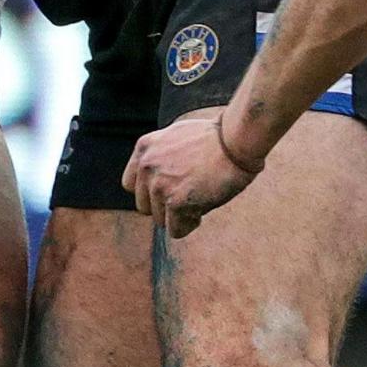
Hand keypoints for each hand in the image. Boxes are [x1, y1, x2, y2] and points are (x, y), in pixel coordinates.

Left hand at [123, 111, 258, 238]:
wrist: (236, 140)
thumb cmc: (217, 138)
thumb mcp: (177, 136)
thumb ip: (161, 155)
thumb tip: (156, 178)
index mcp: (145, 148)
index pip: (130, 185)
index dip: (151, 192)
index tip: (170, 189)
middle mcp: (147, 166)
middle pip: (145, 207)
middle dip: (165, 206)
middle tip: (190, 195)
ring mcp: (160, 185)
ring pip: (160, 220)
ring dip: (180, 215)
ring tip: (201, 197)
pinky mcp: (176, 202)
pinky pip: (176, 230)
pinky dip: (190, 224)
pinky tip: (204, 206)